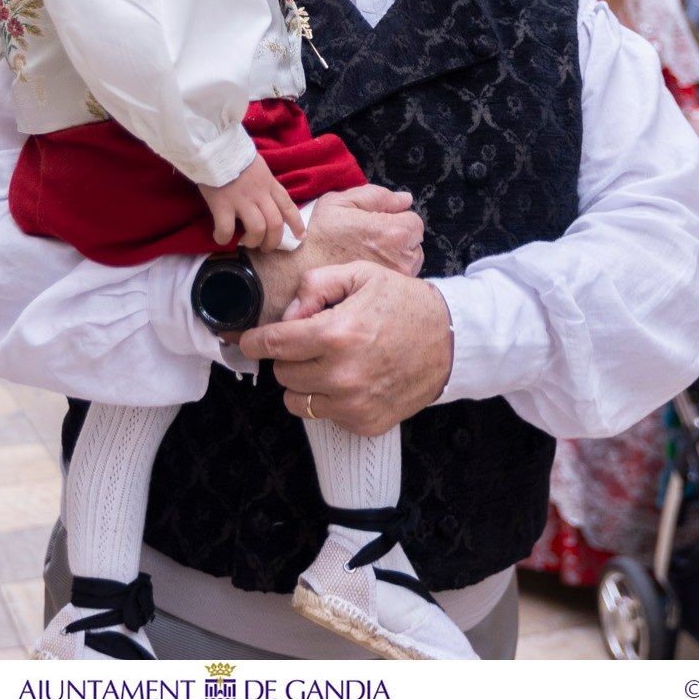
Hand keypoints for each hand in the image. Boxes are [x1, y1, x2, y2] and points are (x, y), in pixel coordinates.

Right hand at [198, 155, 304, 252]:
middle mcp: (259, 193)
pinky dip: (224, 238)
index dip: (297, 223)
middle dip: (273, 240)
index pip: (288, 206)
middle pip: (275, 223)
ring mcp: (241, 200)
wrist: (214, 144)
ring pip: (257, 229)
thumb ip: (263, 182)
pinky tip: (221, 237)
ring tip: (246, 242)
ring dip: (253, 241)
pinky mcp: (222, 204)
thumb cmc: (233, 153)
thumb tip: (265, 199)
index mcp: (269, 183)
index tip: (301, 236)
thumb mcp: (258, 166)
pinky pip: (227, 229)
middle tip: (266, 247)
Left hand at [239, 261, 452, 436]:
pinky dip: (328, 400)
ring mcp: (354, 404)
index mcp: (337, 333)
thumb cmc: (403, 304)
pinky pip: (325, 416)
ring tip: (325, 364)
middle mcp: (342, 374)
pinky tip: (348, 380)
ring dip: (302, 383)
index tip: (248, 342)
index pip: (275, 344)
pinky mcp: (365, 423)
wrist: (450, 342)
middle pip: (283, 374)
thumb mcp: (360, 275)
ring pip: (297, 401)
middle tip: (307, 344)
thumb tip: (288, 314)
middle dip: (287, 357)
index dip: (255, 342)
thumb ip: (315, 286)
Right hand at [244, 186, 425, 332]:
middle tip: (370, 243)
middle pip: (414, 244)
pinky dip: (388, 276)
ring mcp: (397, 280)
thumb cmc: (317, 239)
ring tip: (367, 258)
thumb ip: (375, 196)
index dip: (395, 219)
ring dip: (395, 258)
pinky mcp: (387, 296)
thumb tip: (404, 200)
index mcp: (393, 232)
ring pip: (409, 264)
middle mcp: (402, 259)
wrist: (298, 277)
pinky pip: (398, 281)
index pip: (414, 222)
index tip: (376, 225)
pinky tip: (367, 274)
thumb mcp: (339, 203)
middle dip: (398, 240)